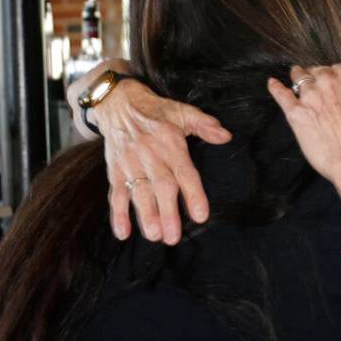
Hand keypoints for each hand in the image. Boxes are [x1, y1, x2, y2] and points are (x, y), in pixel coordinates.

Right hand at [96, 79, 231, 243]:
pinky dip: (118, 213)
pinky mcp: (115, 170)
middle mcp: (151, 155)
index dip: (193, 194)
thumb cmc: (155, 111)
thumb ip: (205, 125)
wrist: (118, 103)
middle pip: (161, 187)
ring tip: (154, 235)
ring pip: (139, 193)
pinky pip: (116, 193)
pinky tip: (123, 232)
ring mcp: (131, 164)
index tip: (200, 215)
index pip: (184, 172)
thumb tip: (225, 136)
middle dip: (167, 213)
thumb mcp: (182, 111)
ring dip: (146, 215)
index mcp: (170, 143)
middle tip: (173, 236)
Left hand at [268, 65, 340, 227]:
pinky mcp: (296, 114)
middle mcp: (326, 82)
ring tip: (296, 76)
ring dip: (298, 77)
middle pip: (317, 71)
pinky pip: (281, 95)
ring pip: (299, 79)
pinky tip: (272, 83)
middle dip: (318, 76)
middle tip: (319, 85)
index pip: (338, 69)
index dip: (337, 77)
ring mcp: (309, 97)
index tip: (338, 85)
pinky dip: (275, 88)